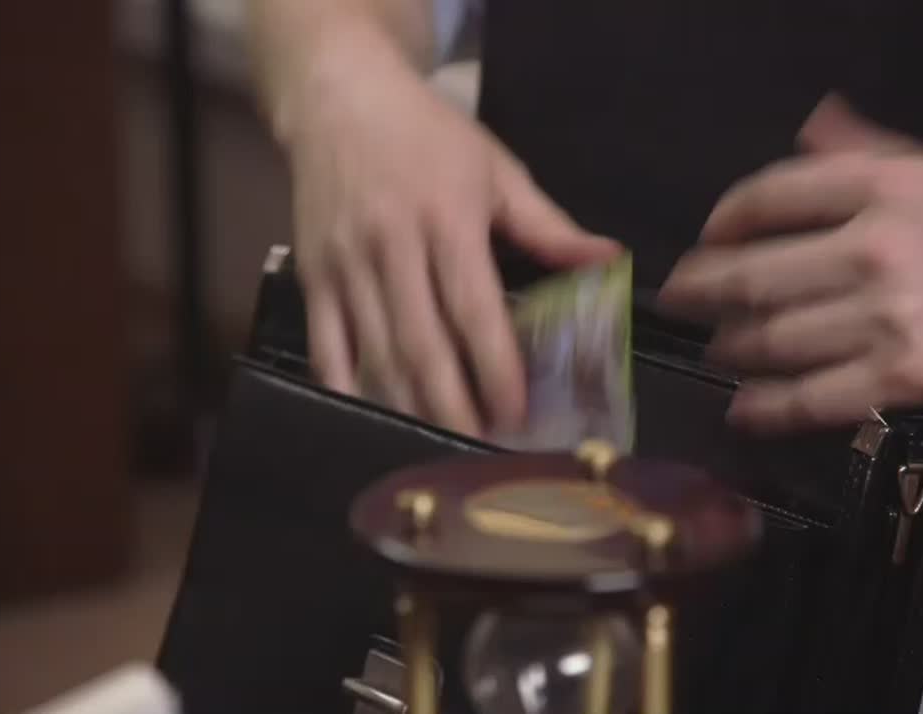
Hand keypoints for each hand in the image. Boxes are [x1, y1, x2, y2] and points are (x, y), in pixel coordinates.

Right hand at [288, 62, 618, 436]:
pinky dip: (347, 384)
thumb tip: (608, 261)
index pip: (474, 308)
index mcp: (447, 219)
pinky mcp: (314, 275)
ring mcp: (347, 263)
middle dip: (452, 404)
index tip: (516, 411)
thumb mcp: (496, 169)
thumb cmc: (426, 135)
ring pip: (376, 351)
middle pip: (422, 343)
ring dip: (406, 403)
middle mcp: (393, 245)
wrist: (339, 97)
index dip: (494, 366)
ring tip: (435, 442)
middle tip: (478, 445)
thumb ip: (549, 226)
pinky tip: (371, 413)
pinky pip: (327, 343)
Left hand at [660, 97, 922, 432]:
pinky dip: (766, 409)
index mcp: (887, 184)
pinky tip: (743, 411)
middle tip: (680, 302)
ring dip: (731, 348)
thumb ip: (876, 151)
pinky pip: (813, 399)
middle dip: (702, 292)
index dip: (722, 221)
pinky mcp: (907, 377)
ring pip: (773, 339)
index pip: (770, 194)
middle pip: (754, 274)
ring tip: (719, 350)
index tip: (707, 239)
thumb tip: (814, 126)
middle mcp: (876, 245)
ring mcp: (888, 315)